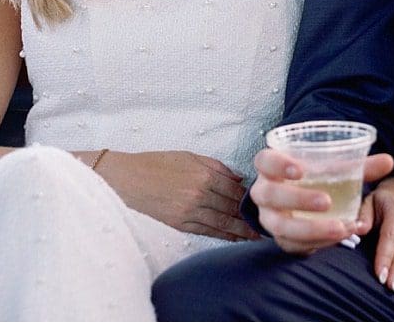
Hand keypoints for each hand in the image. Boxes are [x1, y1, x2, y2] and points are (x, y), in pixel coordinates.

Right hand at [95, 150, 256, 240]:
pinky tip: (237, 238)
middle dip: (251, 216)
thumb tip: (238, 179)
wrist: (123, 181)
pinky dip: (226, 236)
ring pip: (225, 223)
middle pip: (233, 207)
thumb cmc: (153, 164)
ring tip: (259, 235)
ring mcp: (190, 211)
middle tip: (270, 221)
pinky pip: (209, 231)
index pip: (235, 189)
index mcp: (202, 173)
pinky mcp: (180, 224)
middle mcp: (199, 193)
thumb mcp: (185, 156)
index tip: (264, 201)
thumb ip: (215, 166)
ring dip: (244, 230)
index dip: (250, 197)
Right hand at [251, 149, 393, 254]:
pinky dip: (316, 243)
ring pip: (280, 226)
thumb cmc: (315, 179)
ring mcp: (270, 217)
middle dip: (298, 199)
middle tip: (327, 202)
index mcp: (271, 167)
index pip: (264, 161)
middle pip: (269, 195)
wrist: (302, 202)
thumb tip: (389, 161)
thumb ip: (358, 166)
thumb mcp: (332, 169)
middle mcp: (264, 192)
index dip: (278, 165)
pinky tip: (338, 238)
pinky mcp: (280, 238)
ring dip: (310, 229)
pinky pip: (292, 245)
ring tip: (341, 228)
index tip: (300, 170)